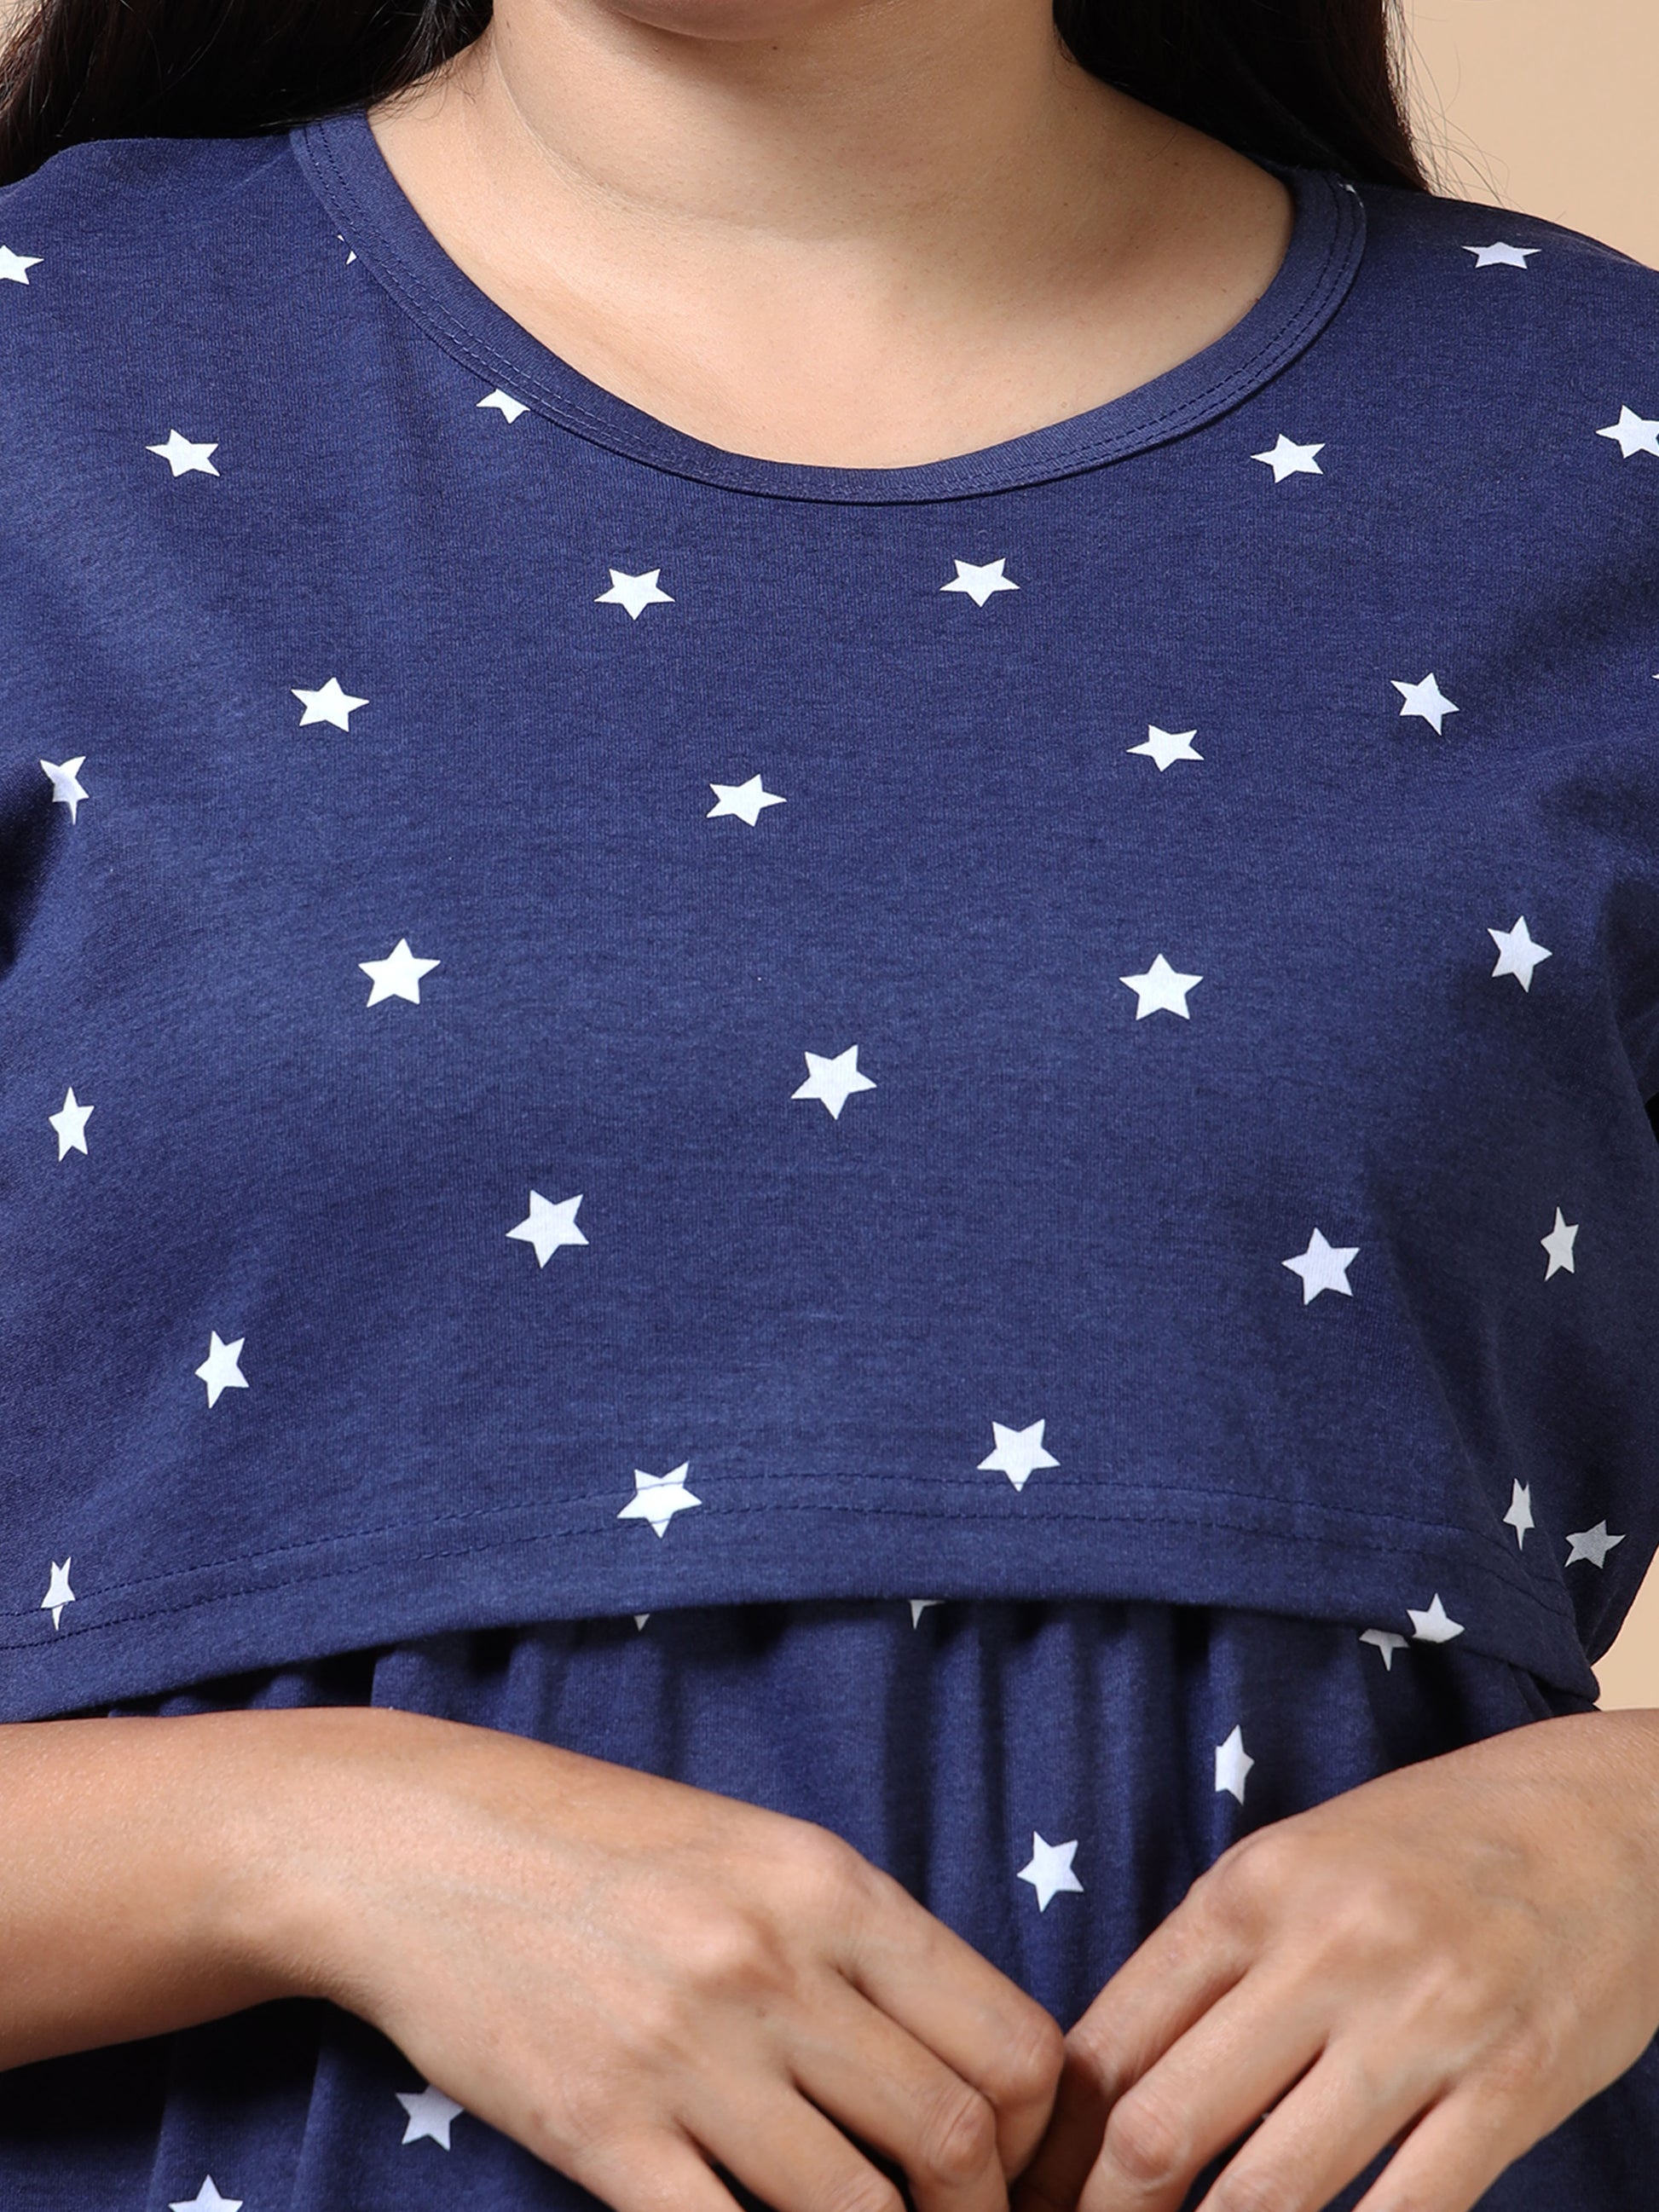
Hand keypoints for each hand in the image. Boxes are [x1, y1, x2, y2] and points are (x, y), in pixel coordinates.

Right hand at [254, 1707, 1063, 2211]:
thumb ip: (857, 1942)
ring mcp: (687, 2051)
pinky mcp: (601, 2128)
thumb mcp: (753, 1847)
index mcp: (829, 1885)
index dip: (1039, 2134)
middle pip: (956, 2137)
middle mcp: (775, 1963)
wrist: (414, 1843)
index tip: (1016, 2168)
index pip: (1010, 2041)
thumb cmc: (595, 1841)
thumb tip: (959, 2058)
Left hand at [1010, 1709, 1658, 2211]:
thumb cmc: (1438, 1841)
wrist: (1613, 1814)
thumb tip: (1109, 2079)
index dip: (1053, 2146)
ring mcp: (1419, 2023)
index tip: (1034, 2193)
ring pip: (1269, 2194)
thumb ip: (1213, 1959)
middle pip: (1163, 2126)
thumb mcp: (1301, 1861)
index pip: (1108, 2039)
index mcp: (1251, 1889)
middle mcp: (1322, 1950)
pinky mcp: (1512, 2089)